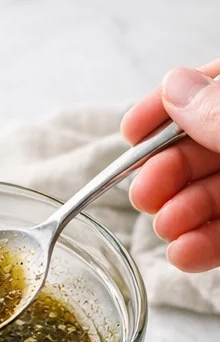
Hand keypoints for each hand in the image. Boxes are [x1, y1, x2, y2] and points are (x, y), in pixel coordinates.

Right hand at [123, 60, 219, 270]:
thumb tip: (174, 88)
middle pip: (204, 145)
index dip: (166, 106)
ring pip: (213, 194)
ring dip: (181, 213)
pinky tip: (183, 253)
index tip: (130, 130)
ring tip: (165, 227)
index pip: (210, 87)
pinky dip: (204, 246)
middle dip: (168, 170)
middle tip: (144, 191)